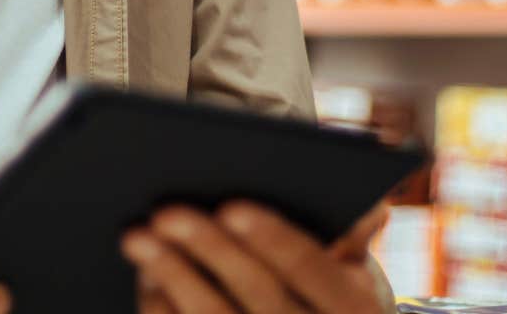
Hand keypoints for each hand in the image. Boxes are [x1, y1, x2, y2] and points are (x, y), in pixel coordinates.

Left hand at [123, 198, 392, 312]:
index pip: (317, 274)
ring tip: (139, 238)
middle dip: (212, 251)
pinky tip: (145, 280)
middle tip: (165, 212)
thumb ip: (353, 237)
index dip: (276, 240)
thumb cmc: (333, 304)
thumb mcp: (359, 277)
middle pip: (261, 298)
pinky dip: (163, 311)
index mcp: (358, 310)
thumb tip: (367, 204)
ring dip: (173, 280)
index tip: (233, 206)